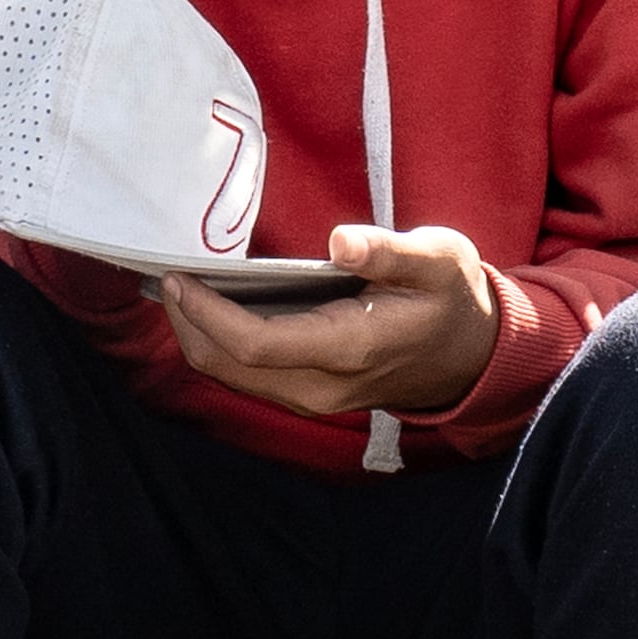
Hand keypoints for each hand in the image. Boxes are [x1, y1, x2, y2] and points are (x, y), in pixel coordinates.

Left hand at [161, 225, 500, 418]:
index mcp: (348, 348)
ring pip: (233, 376)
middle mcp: (322, 385)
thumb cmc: (454, 299)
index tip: (179, 277)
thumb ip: (390, 253)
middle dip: (187, 323)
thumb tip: (341, 241)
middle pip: (228, 366)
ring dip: (199, 335)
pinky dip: (219, 344)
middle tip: (163, 275)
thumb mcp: (439, 260)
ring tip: (178, 288)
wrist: (474, 356)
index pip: (255, 345)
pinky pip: (248, 376)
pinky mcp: (309, 394)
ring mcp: (314, 397)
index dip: (208, 314)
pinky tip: (212, 308)